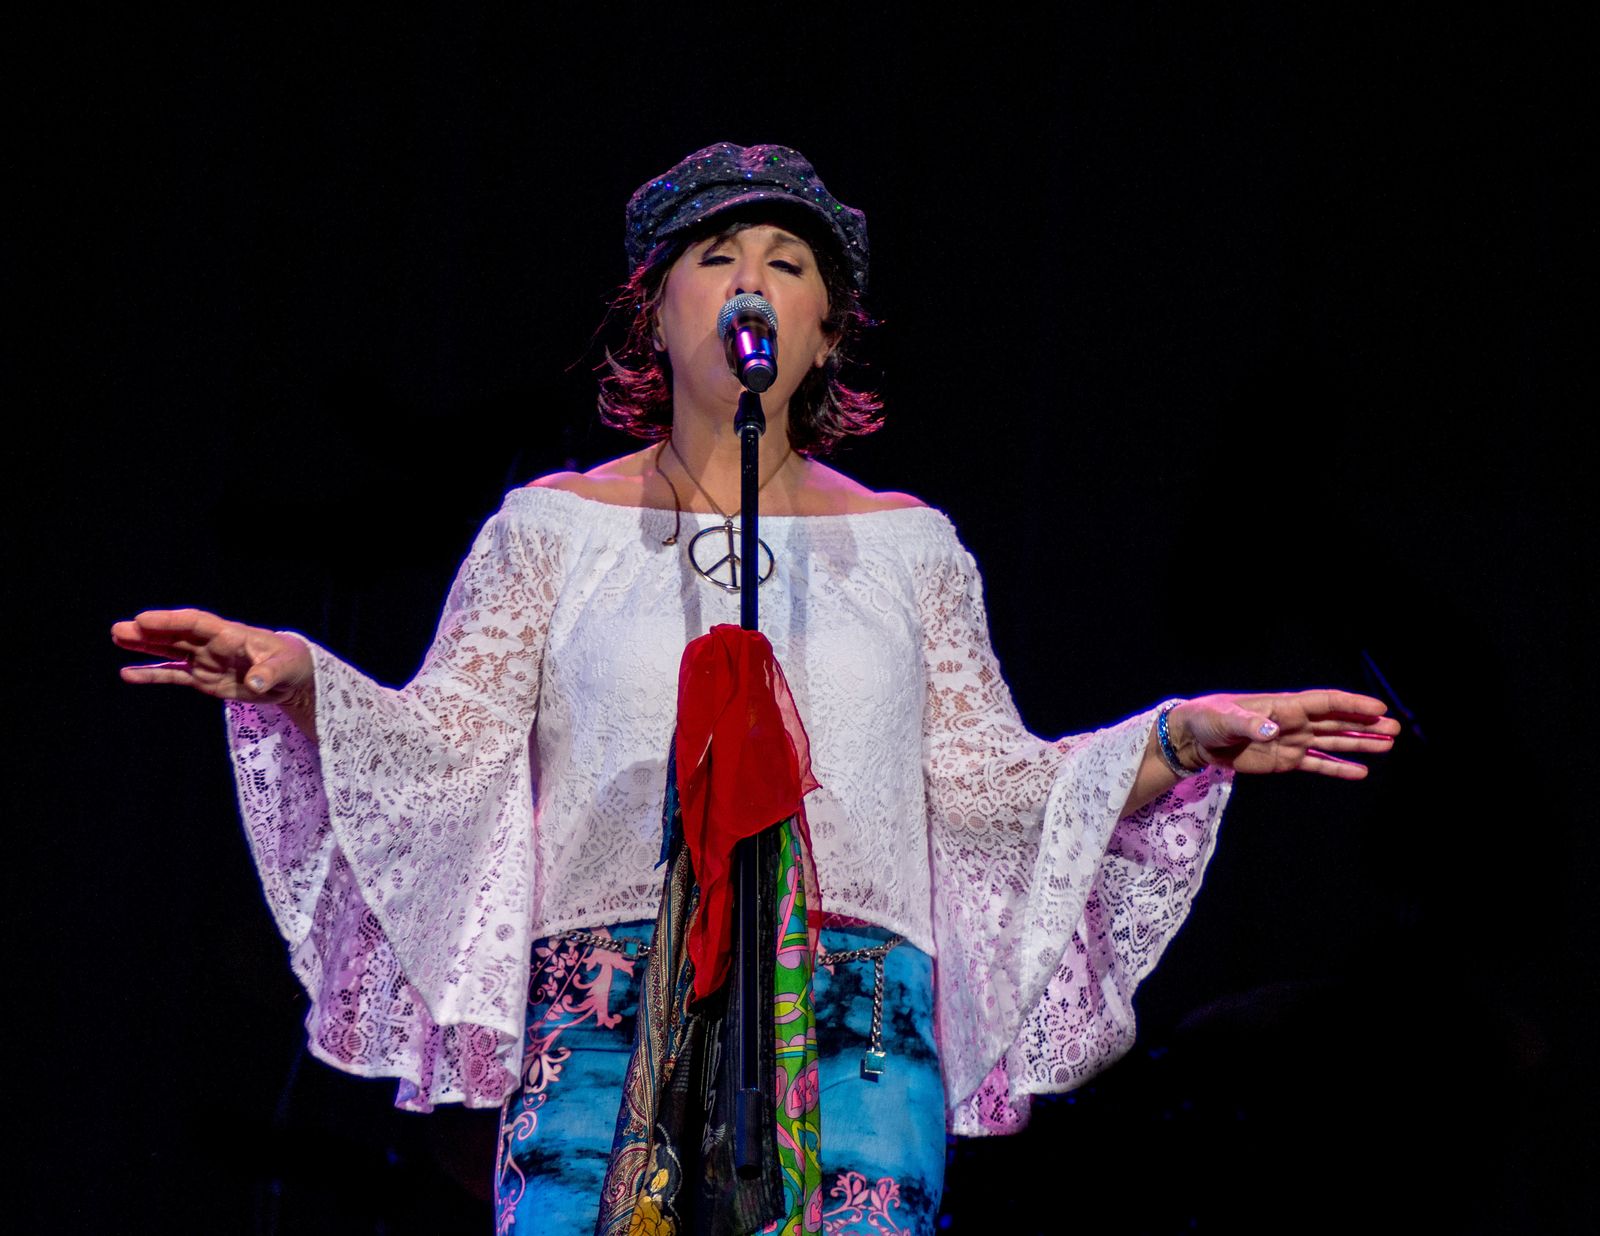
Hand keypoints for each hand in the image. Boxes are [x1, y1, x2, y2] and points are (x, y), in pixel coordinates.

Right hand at [111, 609, 312, 707]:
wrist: (292, 678)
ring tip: (117, 638)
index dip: (171, 620)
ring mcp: (206, 660)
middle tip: (119, 629)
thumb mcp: (286, 667)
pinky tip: (128, 673)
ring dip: (144, 646)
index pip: (196, 622)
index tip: (144, 619)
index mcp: (231, 634)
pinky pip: (173, 674)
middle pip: (177, 635)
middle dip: (149, 632)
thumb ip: (270, 673)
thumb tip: (257, 682)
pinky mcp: (203, 678)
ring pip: (170, 650)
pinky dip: (152, 673)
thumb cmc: (291, 663)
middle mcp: (213, 644)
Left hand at [1168, 690, 1398, 778]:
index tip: (1378, 708)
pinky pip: (1317, 765)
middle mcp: (1294, 722)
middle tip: (1395, 728)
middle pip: (1336, 722)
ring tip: (1388, 744)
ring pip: (1332, 742)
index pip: (1325, 703)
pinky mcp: (1285, 761)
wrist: (1196, 739)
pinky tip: (1361, 772)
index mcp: (1283, 706)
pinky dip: (1338, 769)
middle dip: (1365, 724)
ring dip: (1360, 743)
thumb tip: (1272, 729)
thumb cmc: (1209, 719)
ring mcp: (1292, 741)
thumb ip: (1248, 724)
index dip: (1351, 704)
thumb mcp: (1225, 719)